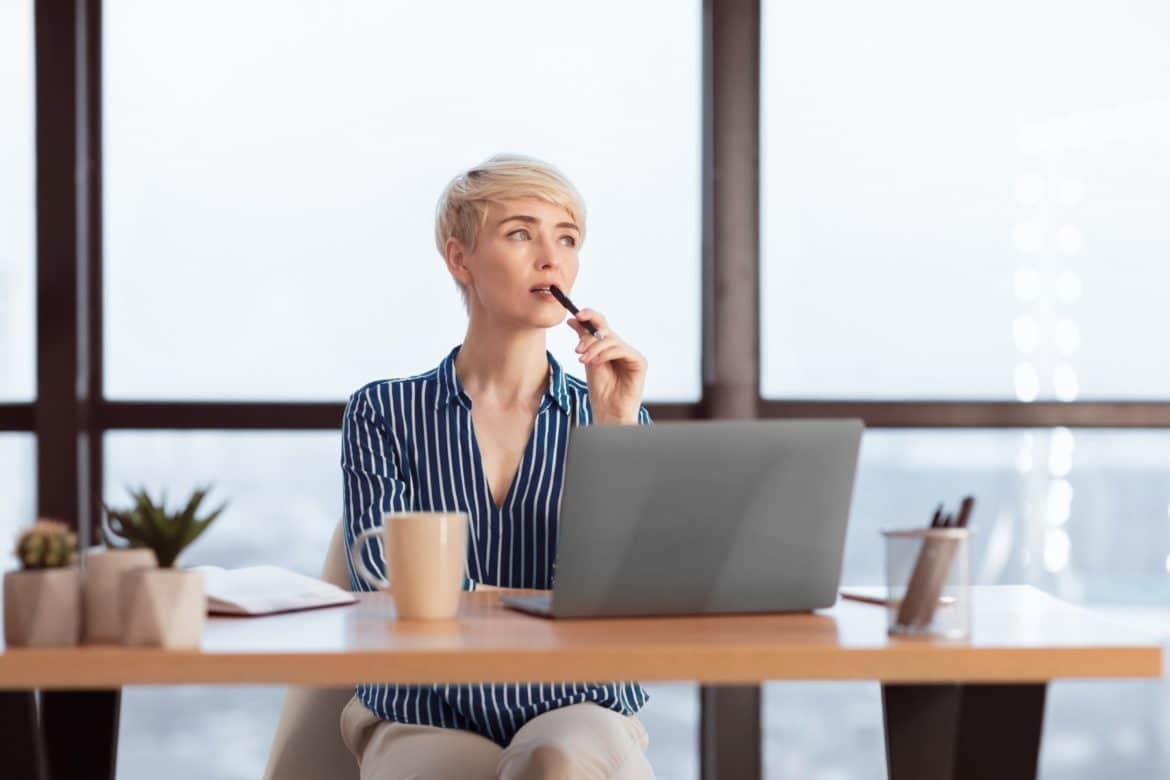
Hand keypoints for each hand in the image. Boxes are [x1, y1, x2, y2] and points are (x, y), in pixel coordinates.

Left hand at [566, 309, 646, 424]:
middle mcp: (621, 347)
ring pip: (611, 340)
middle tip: (578, 350)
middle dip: (589, 338)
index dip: (590, 315)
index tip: (576, 315)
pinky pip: (621, 350)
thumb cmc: (600, 389)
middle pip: (605, 330)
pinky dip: (606, 354)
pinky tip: (596, 363)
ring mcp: (631, 353)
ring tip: (584, 360)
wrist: (608, 410)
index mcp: (609, 346)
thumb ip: (583, 340)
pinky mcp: (639, 361)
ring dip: (594, 348)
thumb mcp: (587, 360)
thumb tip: (573, 319)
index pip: (601, 324)